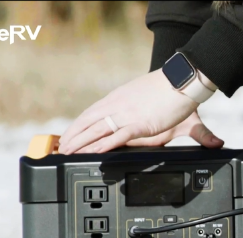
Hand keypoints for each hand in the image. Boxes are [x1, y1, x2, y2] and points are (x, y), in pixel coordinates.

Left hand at [58, 69, 221, 153]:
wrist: (183, 80)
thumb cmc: (170, 90)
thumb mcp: (148, 102)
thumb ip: (139, 111)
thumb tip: (136, 119)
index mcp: (118, 98)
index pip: (91, 112)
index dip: (77, 125)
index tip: (68, 134)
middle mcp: (118, 105)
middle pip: (88, 122)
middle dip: (73, 136)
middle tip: (60, 148)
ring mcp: (127, 115)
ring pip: (96, 130)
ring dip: (80, 143)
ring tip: (68, 152)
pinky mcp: (140, 124)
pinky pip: (116, 137)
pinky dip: (101, 146)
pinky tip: (91, 152)